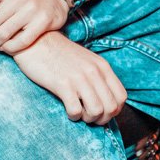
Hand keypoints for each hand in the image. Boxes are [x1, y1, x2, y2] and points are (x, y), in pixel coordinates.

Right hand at [12, 31, 126, 124]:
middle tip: (88, 115)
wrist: (37, 41)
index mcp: (102, 66)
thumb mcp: (87, 61)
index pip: (121, 97)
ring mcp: (79, 77)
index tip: (102, 112)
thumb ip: (98, 77)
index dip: (114, 111)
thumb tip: (107, 103)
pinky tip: (67, 108)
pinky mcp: (63, 84)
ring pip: (96, 111)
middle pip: (111, 108)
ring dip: (87, 118)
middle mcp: (94, 72)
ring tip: (78, 111)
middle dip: (102, 119)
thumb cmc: (61, 55)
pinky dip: (73, 116)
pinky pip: (76, 111)